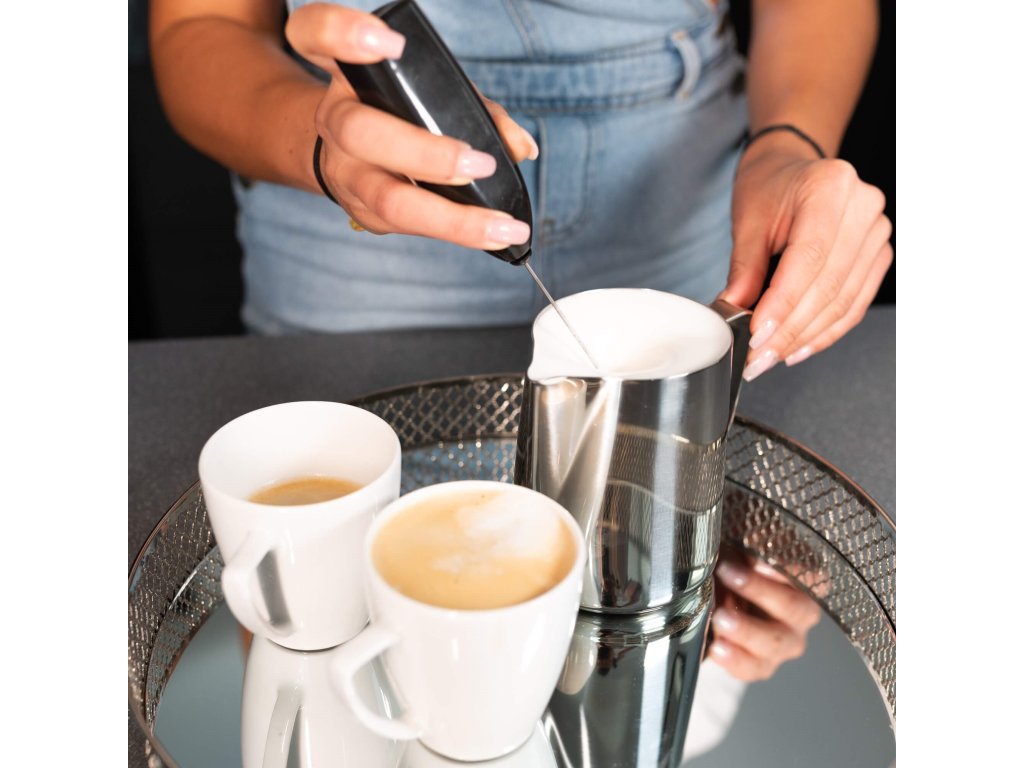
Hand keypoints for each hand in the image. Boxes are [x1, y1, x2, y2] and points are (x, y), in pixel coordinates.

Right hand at [285, 3, 537, 248]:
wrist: (346, 154)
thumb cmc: (399, 113)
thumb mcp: (431, 94)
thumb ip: (477, 109)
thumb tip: (519, 146)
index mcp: (350, 74)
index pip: (318, 37)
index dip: (344, 33)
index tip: (391, 44)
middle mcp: (336, 121)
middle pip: (361, 132)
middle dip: (425, 153)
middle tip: (479, 165)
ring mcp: (343, 172)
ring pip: (387, 200)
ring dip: (451, 218)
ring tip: (502, 226)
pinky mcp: (361, 211)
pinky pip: (406, 226)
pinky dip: (455, 231)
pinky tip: (492, 235)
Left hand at [707, 549, 821, 681]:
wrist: (712, 591)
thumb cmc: (734, 561)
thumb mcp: (742, 540)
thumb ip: (753, 539)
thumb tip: (757, 540)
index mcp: (804, 580)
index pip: (811, 575)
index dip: (790, 570)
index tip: (760, 561)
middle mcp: (801, 612)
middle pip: (795, 608)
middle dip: (759, 591)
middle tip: (727, 574)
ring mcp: (783, 642)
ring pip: (776, 643)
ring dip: (747, 630)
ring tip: (720, 618)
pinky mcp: (761, 664)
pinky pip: (754, 668)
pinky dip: (736, 660)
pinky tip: (717, 647)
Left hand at [719, 135, 892, 380]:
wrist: (792, 168)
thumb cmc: (769, 188)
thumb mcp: (748, 221)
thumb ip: (744, 269)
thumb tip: (732, 313)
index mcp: (829, 187)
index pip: (809, 258)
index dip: (784, 304)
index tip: (756, 336)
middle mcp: (863, 207)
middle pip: (829, 285)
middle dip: (790, 329)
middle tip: (758, 358)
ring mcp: (877, 232)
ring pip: (844, 301)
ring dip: (807, 337)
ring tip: (773, 358)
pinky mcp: (878, 255)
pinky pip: (855, 303)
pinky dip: (826, 331)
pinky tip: (799, 348)